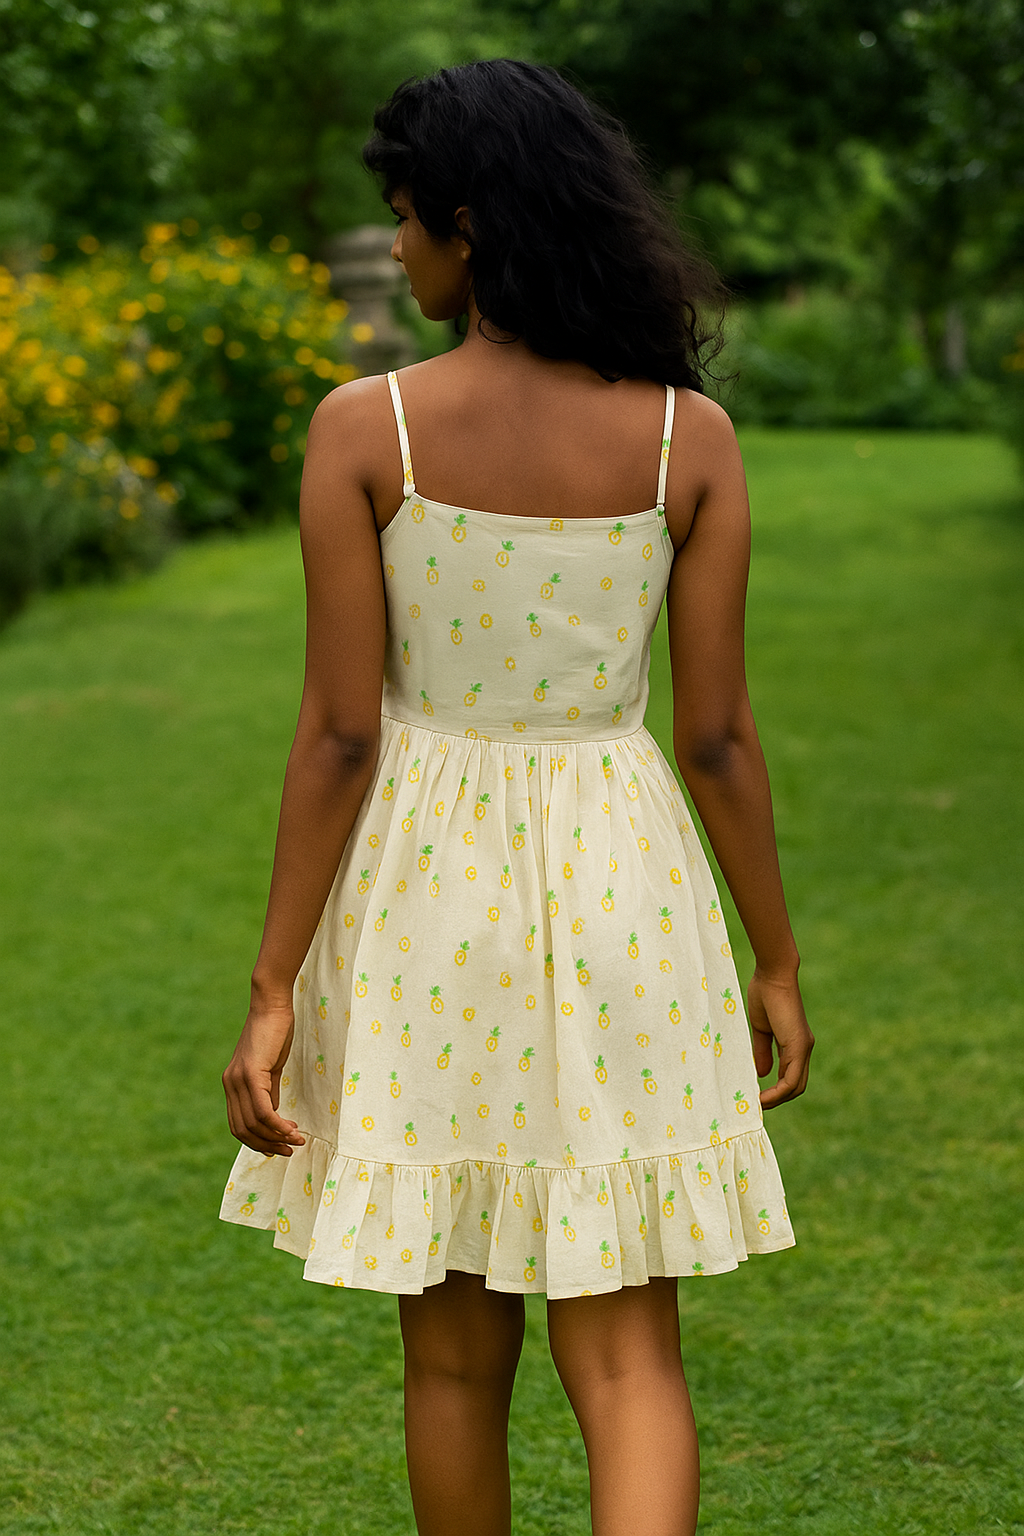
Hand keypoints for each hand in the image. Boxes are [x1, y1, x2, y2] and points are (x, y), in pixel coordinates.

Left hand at [222, 996, 305, 1156]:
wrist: (272, 1005)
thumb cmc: (275, 1032)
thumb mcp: (271, 1067)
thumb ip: (268, 1091)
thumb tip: (272, 1115)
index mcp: (232, 1084)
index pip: (239, 1125)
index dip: (258, 1141)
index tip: (279, 1146)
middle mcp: (230, 1084)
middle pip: (243, 1130)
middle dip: (268, 1144)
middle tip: (291, 1149)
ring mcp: (238, 1080)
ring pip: (253, 1123)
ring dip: (276, 1137)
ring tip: (297, 1139)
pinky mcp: (250, 1074)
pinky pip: (262, 1110)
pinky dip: (277, 1124)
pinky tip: (292, 1128)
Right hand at [747, 969, 813, 1109]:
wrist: (773, 975)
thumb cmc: (765, 994)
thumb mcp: (761, 1028)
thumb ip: (762, 1051)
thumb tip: (761, 1074)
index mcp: (795, 1044)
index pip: (791, 1076)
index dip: (776, 1090)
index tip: (756, 1096)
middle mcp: (804, 1048)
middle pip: (796, 1087)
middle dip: (777, 1099)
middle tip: (756, 1104)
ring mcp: (803, 1048)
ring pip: (795, 1086)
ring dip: (776, 1100)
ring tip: (757, 1104)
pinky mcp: (799, 1046)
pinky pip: (790, 1079)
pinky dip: (777, 1093)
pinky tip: (762, 1097)